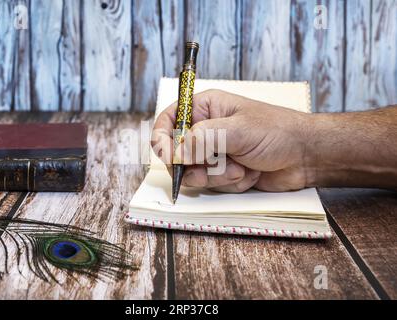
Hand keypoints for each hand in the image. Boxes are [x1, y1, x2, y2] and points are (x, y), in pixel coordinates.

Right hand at [151, 89, 310, 192]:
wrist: (305, 156)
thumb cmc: (277, 132)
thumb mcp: (239, 131)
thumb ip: (204, 139)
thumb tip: (177, 152)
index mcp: (205, 108)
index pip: (169, 120)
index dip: (162, 139)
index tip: (169, 157)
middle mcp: (205, 130)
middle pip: (177, 153)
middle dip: (196, 165)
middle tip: (212, 166)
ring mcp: (213, 153)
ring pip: (194, 172)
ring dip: (217, 176)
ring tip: (241, 168)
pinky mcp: (222, 172)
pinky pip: (211, 184)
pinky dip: (229, 183)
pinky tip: (249, 174)